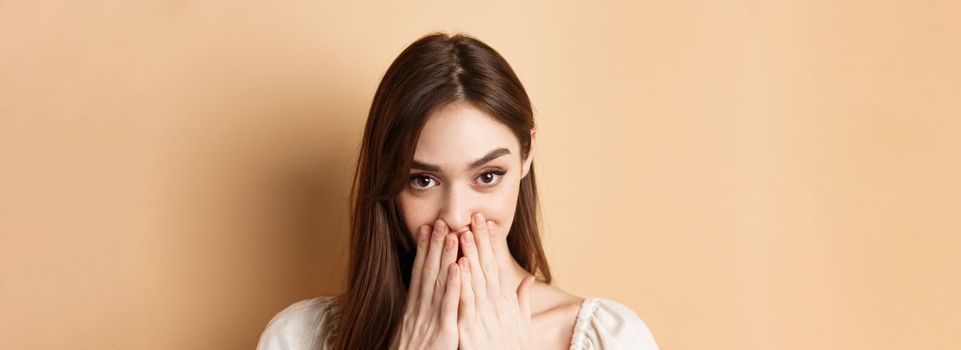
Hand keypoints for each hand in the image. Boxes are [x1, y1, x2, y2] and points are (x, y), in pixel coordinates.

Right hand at [399, 220, 461, 349]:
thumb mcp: (412, 332)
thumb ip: (417, 312)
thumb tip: (418, 294)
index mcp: (413, 309)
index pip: (419, 273)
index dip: (423, 250)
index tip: (427, 228)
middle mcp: (419, 310)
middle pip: (427, 272)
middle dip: (433, 246)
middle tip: (439, 221)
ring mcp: (430, 320)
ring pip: (438, 284)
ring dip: (444, 257)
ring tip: (451, 234)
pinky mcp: (443, 333)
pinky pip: (449, 306)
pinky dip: (453, 286)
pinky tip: (459, 268)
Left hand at [456, 213, 534, 349]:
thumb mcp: (521, 327)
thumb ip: (522, 302)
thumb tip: (528, 280)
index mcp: (505, 304)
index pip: (497, 267)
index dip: (491, 244)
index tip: (486, 224)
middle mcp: (495, 307)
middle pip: (487, 268)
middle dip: (480, 242)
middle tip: (475, 217)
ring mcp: (482, 318)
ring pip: (475, 281)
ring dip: (469, 255)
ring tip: (463, 232)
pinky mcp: (469, 331)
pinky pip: (464, 303)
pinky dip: (461, 284)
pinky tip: (456, 266)